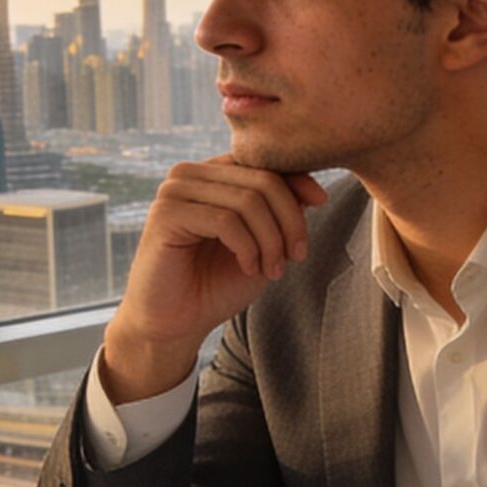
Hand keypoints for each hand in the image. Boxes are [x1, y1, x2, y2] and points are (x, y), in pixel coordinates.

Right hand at [101, 157, 327, 401]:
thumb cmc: (216, 285)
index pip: (265, 162)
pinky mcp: (165, 214)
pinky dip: (248, 248)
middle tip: (296, 256)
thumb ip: (280, 213)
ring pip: (248, 201)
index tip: (321, 204)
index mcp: (212, 173)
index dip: (298, 181)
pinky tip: (249, 269)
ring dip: (271, 241)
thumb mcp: (261, 244)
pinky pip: (226, 221)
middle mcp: (190, 174)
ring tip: (272, 270)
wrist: (175, 324)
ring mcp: (174, 191)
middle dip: (289, 221)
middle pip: (262, 180)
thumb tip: (313, 189)